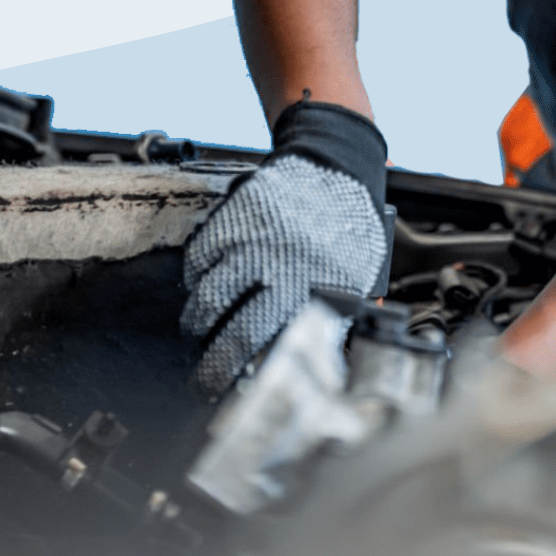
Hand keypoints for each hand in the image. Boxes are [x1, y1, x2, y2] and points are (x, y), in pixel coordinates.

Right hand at [180, 101, 389, 394]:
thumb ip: (346, 314)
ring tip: (200, 329)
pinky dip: (195, 277)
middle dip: (213, 367)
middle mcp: (288, 267)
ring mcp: (257, 241)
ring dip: (198, 322)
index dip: (249, 374)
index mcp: (323, 287)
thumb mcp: (361, 273)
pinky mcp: (236, 217)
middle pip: (237, 334)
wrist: (337, 165)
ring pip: (208, 298)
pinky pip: (199, 258)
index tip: (231, 389)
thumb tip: (328, 360)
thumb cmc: (350, 226)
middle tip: (203, 380)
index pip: (279, 347)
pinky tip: (202, 282)